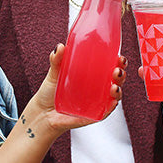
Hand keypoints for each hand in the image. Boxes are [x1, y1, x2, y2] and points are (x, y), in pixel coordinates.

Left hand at [0, 46, 126, 162]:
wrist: (42, 113)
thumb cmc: (50, 92)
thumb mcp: (54, 73)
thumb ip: (56, 60)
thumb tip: (59, 47)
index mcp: (92, 75)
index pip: (110, 66)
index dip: (118, 62)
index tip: (119, 57)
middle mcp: (97, 88)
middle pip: (116, 80)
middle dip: (121, 74)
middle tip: (117, 70)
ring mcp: (96, 102)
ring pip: (114, 95)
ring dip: (118, 90)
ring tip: (114, 86)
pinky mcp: (92, 115)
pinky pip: (106, 112)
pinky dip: (111, 107)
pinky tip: (113, 102)